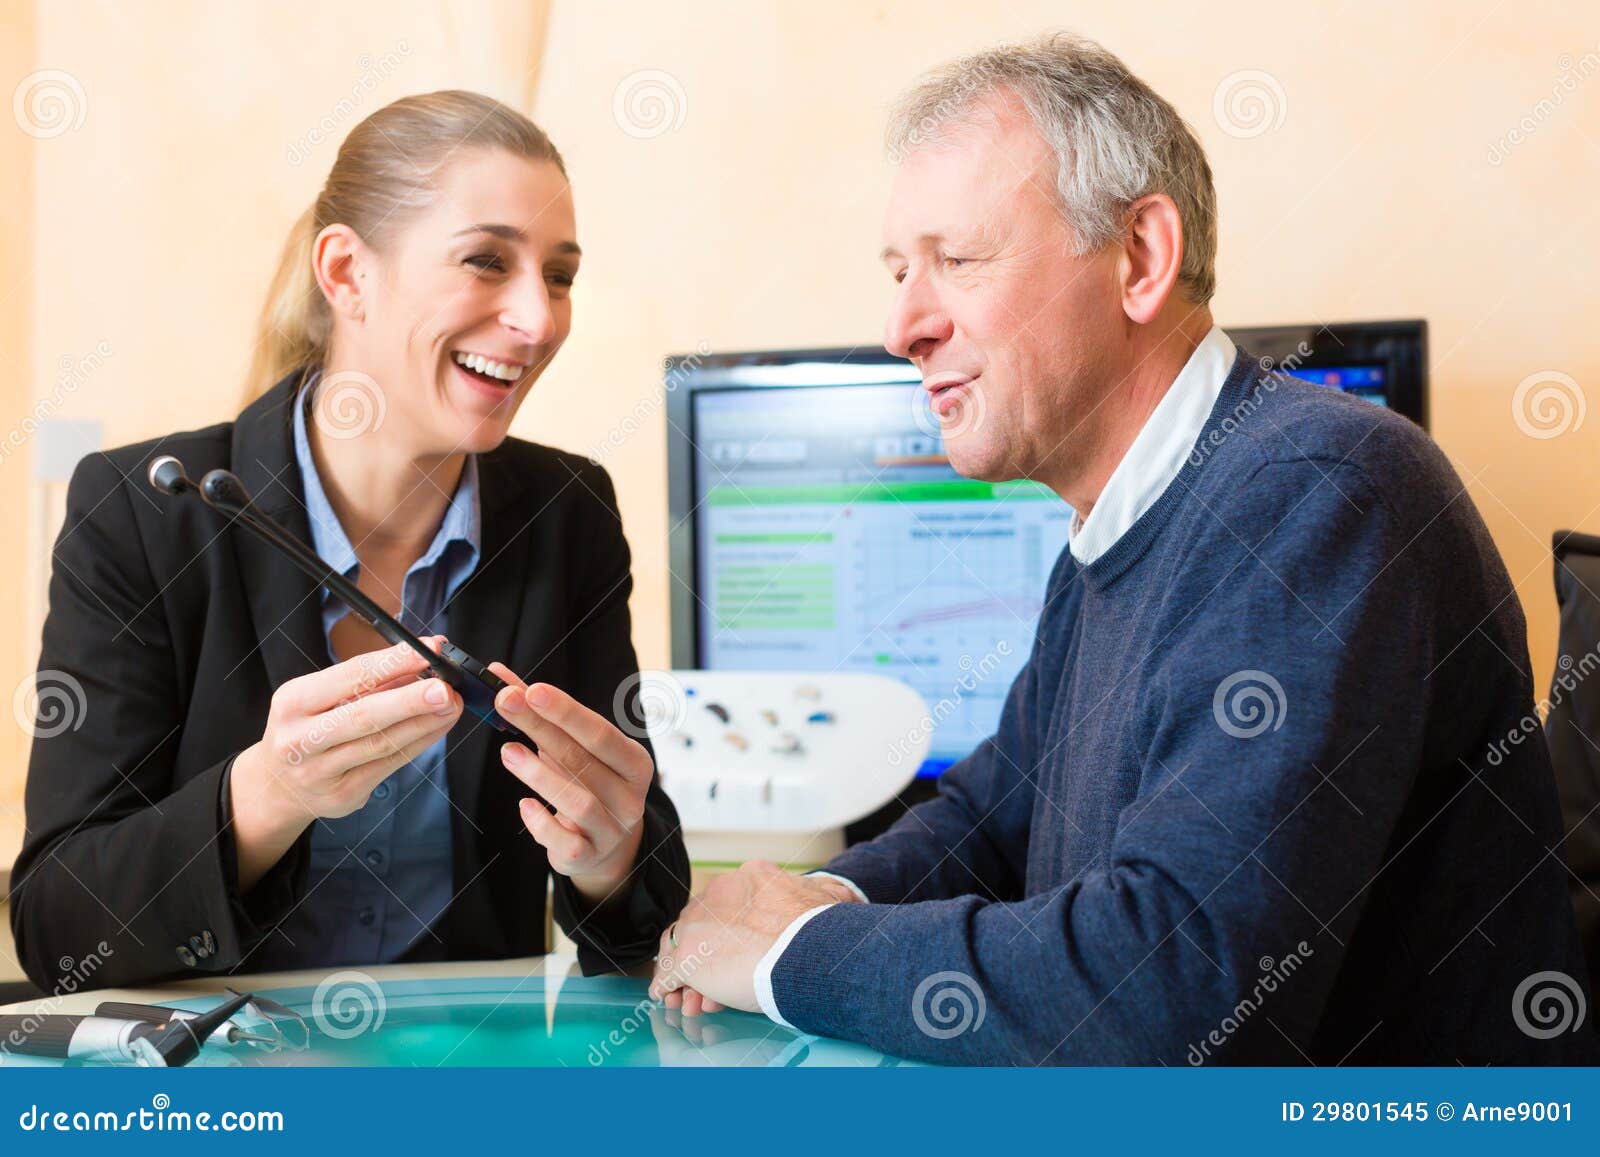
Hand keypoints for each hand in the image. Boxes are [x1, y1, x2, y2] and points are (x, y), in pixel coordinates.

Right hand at [229, 638, 462, 888]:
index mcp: (293, 701)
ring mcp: (320, 771)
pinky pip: (390, 765)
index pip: (351, 676)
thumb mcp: (319, 697)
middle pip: (365, 715)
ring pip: (382, 743)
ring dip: (424, 722)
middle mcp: (300, 738)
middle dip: (410, 700)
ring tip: (453, 704)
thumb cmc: (308, 727)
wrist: (278, 784)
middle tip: (446, 687)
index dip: (395, 661)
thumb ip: (367, 681)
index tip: (431, 649)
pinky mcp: (343, 795)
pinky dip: (420, 743)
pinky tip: (439, 727)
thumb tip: (424, 657)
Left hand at [488, 668, 653, 905]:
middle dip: (541, 728)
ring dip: (539, 774)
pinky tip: (524, 804)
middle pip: (584, 760)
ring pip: (578, 802)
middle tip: (506, 704)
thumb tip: (500, 676)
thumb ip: (540, 714)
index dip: (567, 712)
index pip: (601, 733)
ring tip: (507, 752)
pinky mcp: (588, 856)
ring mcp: (612, 829)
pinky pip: (565, 841)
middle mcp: (630, 796)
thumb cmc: (587, 784)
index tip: (531, 690)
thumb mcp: (574, 749)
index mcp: (633, 763)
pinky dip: (542, 822)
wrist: (606, 845)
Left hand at [648, 861, 862, 1014]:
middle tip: (711, 980)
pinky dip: (665, 986)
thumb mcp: (830, 897)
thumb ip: (828, 894)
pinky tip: (666, 995)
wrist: (809, 952)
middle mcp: (720, 892)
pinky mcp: (688, 956)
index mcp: (751, 876)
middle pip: (701, 924)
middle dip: (706, 954)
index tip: (734, 951)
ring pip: (681, 947)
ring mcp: (700, 924)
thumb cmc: (824, 931)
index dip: (727, 931)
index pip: (727, 902)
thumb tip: (851, 898)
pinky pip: (668, 972)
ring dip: (686, 974)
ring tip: (692, 1000)